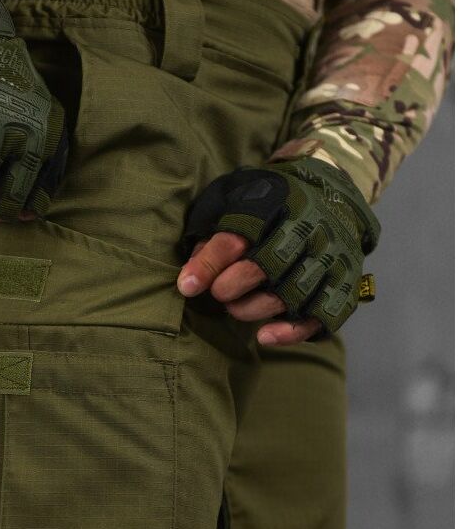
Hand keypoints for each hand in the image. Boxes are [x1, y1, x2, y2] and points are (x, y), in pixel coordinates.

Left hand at [177, 158, 379, 341]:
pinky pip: (317, 317)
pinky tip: (264, 336)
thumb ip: (212, 232)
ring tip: (236, 307)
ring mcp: (326, 260)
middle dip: (231, 286)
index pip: (234, 239)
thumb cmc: (270, 205)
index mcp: (273, 207)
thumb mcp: (235, 201)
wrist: (332, 192)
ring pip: (287, 296)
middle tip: (219, 293)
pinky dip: (289, 332)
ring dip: (252, 309)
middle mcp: (304, 232)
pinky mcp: (341, 284)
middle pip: (263, 267)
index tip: (187, 286)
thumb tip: (190, 275)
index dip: (209, 264)